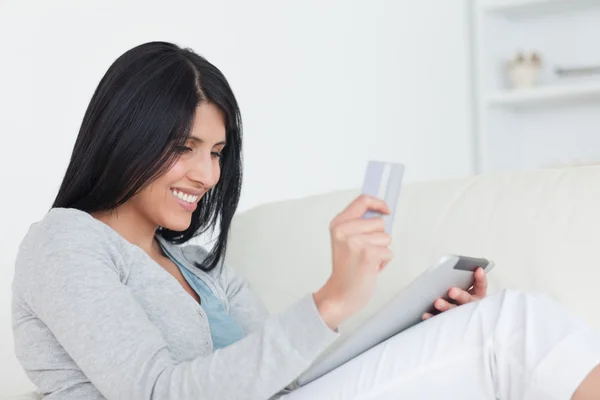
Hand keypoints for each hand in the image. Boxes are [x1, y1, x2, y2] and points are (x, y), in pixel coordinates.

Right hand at [314, 195, 393, 329]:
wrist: (340, 294)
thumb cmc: (347, 268)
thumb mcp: (345, 240)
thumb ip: (359, 224)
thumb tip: (382, 213)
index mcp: (338, 223)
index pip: (362, 200)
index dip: (378, 203)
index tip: (386, 210)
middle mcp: (344, 230)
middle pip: (379, 222)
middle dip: (378, 237)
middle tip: (364, 251)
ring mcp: (356, 242)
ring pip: (386, 237)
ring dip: (381, 251)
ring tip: (366, 261)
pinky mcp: (368, 255)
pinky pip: (389, 252)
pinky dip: (384, 262)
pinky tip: (370, 269)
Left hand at [421, 266, 487, 320]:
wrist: (452, 319)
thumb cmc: (457, 296)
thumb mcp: (462, 285)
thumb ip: (461, 278)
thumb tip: (456, 267)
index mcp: (476, 295)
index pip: (481, 285)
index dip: (480, 278)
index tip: (478, 270)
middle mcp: (470, 305)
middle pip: (466, 299)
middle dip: (460, 294)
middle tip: (452, 291)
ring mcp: (460, 315)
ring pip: (454, 310)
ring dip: (446, 306)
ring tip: (437, 302)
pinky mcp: (447, 322)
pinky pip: (440, 320)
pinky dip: (433, 317)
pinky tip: (425, 314)